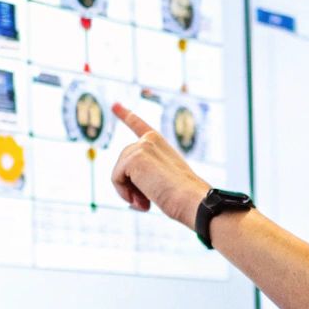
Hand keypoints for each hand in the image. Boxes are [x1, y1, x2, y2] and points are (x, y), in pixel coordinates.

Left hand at [109, 102, 211, 229]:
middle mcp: (150, 141)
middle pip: (123, 163)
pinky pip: (116, 178)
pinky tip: (142, 201)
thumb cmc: (184, 199)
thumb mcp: (164, 184)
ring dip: (128, 191)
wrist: (193, 201)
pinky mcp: (134, 157)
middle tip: (147, 202)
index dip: (125, 115)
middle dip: (130, 185)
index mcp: (161, 145)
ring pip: (118, 172)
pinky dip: (124, 193)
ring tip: (146, 203)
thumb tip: (131, 198)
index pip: (139, 126)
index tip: (115, 105)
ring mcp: (142, 146)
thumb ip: (147, 180)